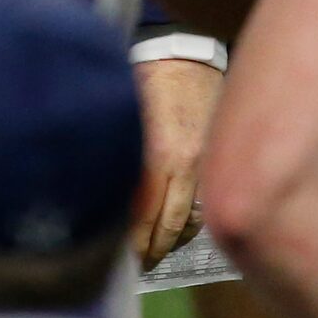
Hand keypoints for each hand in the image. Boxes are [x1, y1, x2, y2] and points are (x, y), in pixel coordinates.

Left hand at [136, 57, 223, 265]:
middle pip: (169, 228)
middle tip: (138, 262)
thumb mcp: (124, 118)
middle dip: (152, 250)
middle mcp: (185, 167)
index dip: (133, 244)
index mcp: (158, 155)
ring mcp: (205, 166)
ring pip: (192, 221)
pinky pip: (205, 204)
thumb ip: (119, 159)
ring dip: (173, 241)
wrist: (184, 55)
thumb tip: (100, 197)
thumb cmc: (144, 79)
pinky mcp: (216, 162)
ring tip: (156, 250)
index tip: (122, 257)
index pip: (145, 217)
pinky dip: (192, 222)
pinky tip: (178, 227)